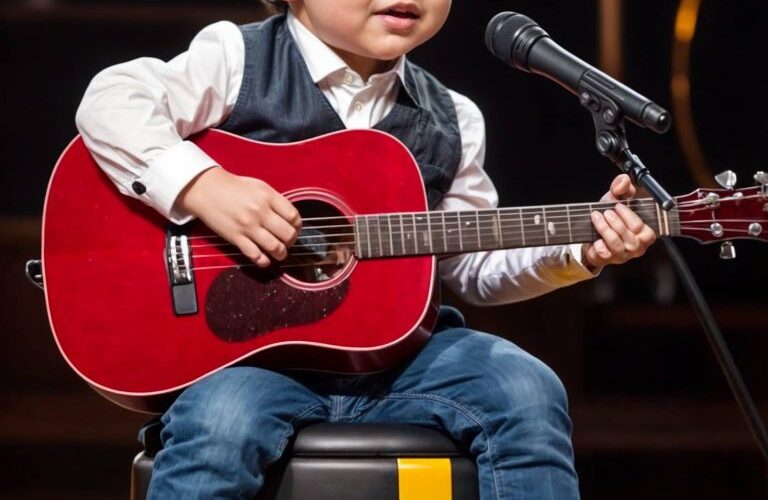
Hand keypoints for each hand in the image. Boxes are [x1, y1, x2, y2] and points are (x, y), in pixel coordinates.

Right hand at [176, 167, 300, 267]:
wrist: (207, 189)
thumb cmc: (234, 187)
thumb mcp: (259, 187)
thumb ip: (275, 201)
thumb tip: (290, 218)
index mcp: (268, 197)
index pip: (294, 217)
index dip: (298, 226)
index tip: (295, 230)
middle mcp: (260, 212)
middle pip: (288, 234)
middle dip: (291, 241)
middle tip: (288, 242)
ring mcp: (248, 226)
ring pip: (275, 247)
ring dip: (281, 254)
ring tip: (280, 253)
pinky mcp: (236, 238)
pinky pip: (256, 255)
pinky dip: (264, 261)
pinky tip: (265, 259)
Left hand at [582, 174, 656, 270]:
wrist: (592, 235)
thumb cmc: (609, 218)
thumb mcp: (615, 199)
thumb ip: (621, 188)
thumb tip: (623, 180)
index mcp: (644, 233)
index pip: (642, 228)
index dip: (629, 216)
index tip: (618, 206)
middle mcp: (636, 246)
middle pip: (630, 236)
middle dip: (616, 222)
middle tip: (606, 212)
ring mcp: (622, 255)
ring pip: (616, 243)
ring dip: (604, 228)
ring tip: (597, 217)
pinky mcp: (608, 259)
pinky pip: (604, 253)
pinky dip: (598, 244)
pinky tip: (595, 237)